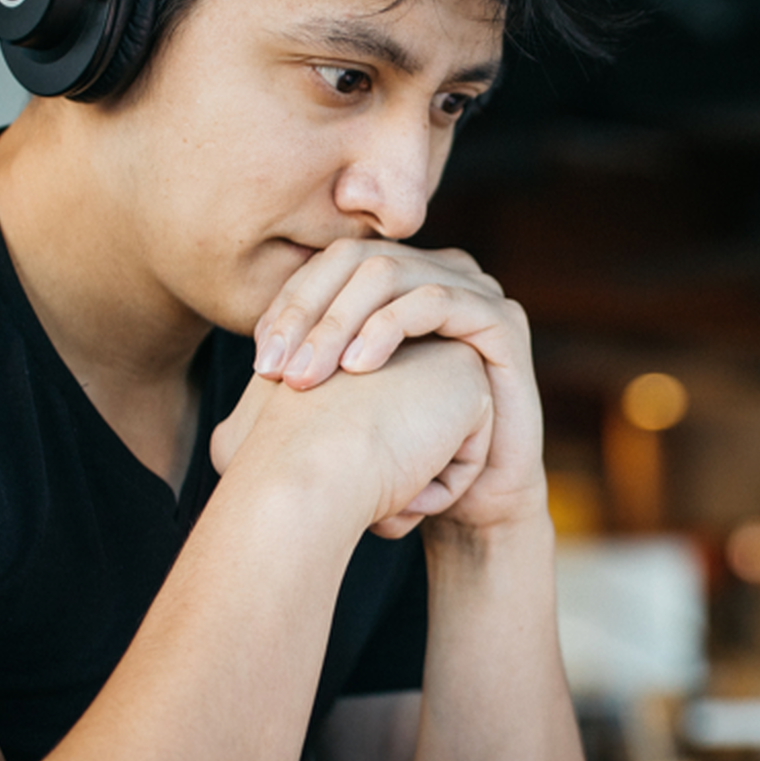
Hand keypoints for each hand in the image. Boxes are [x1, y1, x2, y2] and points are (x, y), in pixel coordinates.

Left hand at [253, 239, 546, 531]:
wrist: (473, 500)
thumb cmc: (406, 453)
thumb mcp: (346, 403)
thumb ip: (311, 363)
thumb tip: (257, 349)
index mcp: (400, 282)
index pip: (329, 265)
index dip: (289, 304)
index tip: (260, 361)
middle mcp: (437, 273)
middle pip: (354, 260)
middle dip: (306, 312)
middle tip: (274, 370)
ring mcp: (474, 290)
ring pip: (388, 274)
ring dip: (338, 322)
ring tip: (307, 377)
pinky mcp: (502, 319)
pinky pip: (435, 301)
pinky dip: (388, 327)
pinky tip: (357, 368)